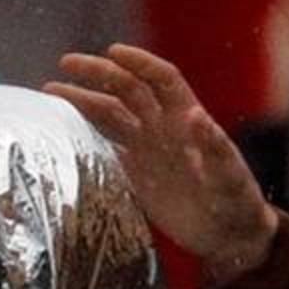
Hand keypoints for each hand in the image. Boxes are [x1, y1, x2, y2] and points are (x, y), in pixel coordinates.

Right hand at [45, 43, 278, 285]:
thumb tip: (196, 116)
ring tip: (50, 94)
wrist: (228, 236)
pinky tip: (60, 136)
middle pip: (126, 90)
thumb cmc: (237, 203)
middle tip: (64, 65)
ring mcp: (147, 150)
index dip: (139, 62)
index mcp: (186, 118)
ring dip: (83, 103)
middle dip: (97, 74)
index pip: (161, 79)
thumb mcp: (231, 176)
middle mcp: (163, 128)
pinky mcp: (135, 175)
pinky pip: (105, 150)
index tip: (112, 52)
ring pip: (110, 117)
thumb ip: (215, 148)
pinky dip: (84, 141)